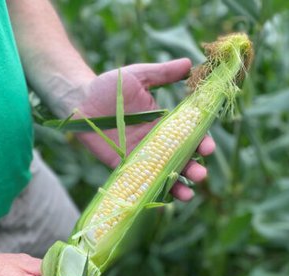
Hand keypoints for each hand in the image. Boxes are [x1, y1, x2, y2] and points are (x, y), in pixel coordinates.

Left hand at [73, 59, 215, 200]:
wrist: (80, 99)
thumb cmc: (109, 85)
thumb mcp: (139, 76)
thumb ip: (163, 73)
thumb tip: (190, 64)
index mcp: (164, 122)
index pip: (190, 135)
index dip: (201, 143)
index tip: (208, 148)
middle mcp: (156, 141)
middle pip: (181, 159)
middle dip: (194, 168)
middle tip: (200, 174)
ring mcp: (141, 155)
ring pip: (165, 174)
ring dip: (178, 185)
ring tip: (188, 193)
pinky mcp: (123, 165)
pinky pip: (140, 181)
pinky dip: (153, 190)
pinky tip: (163, 199)